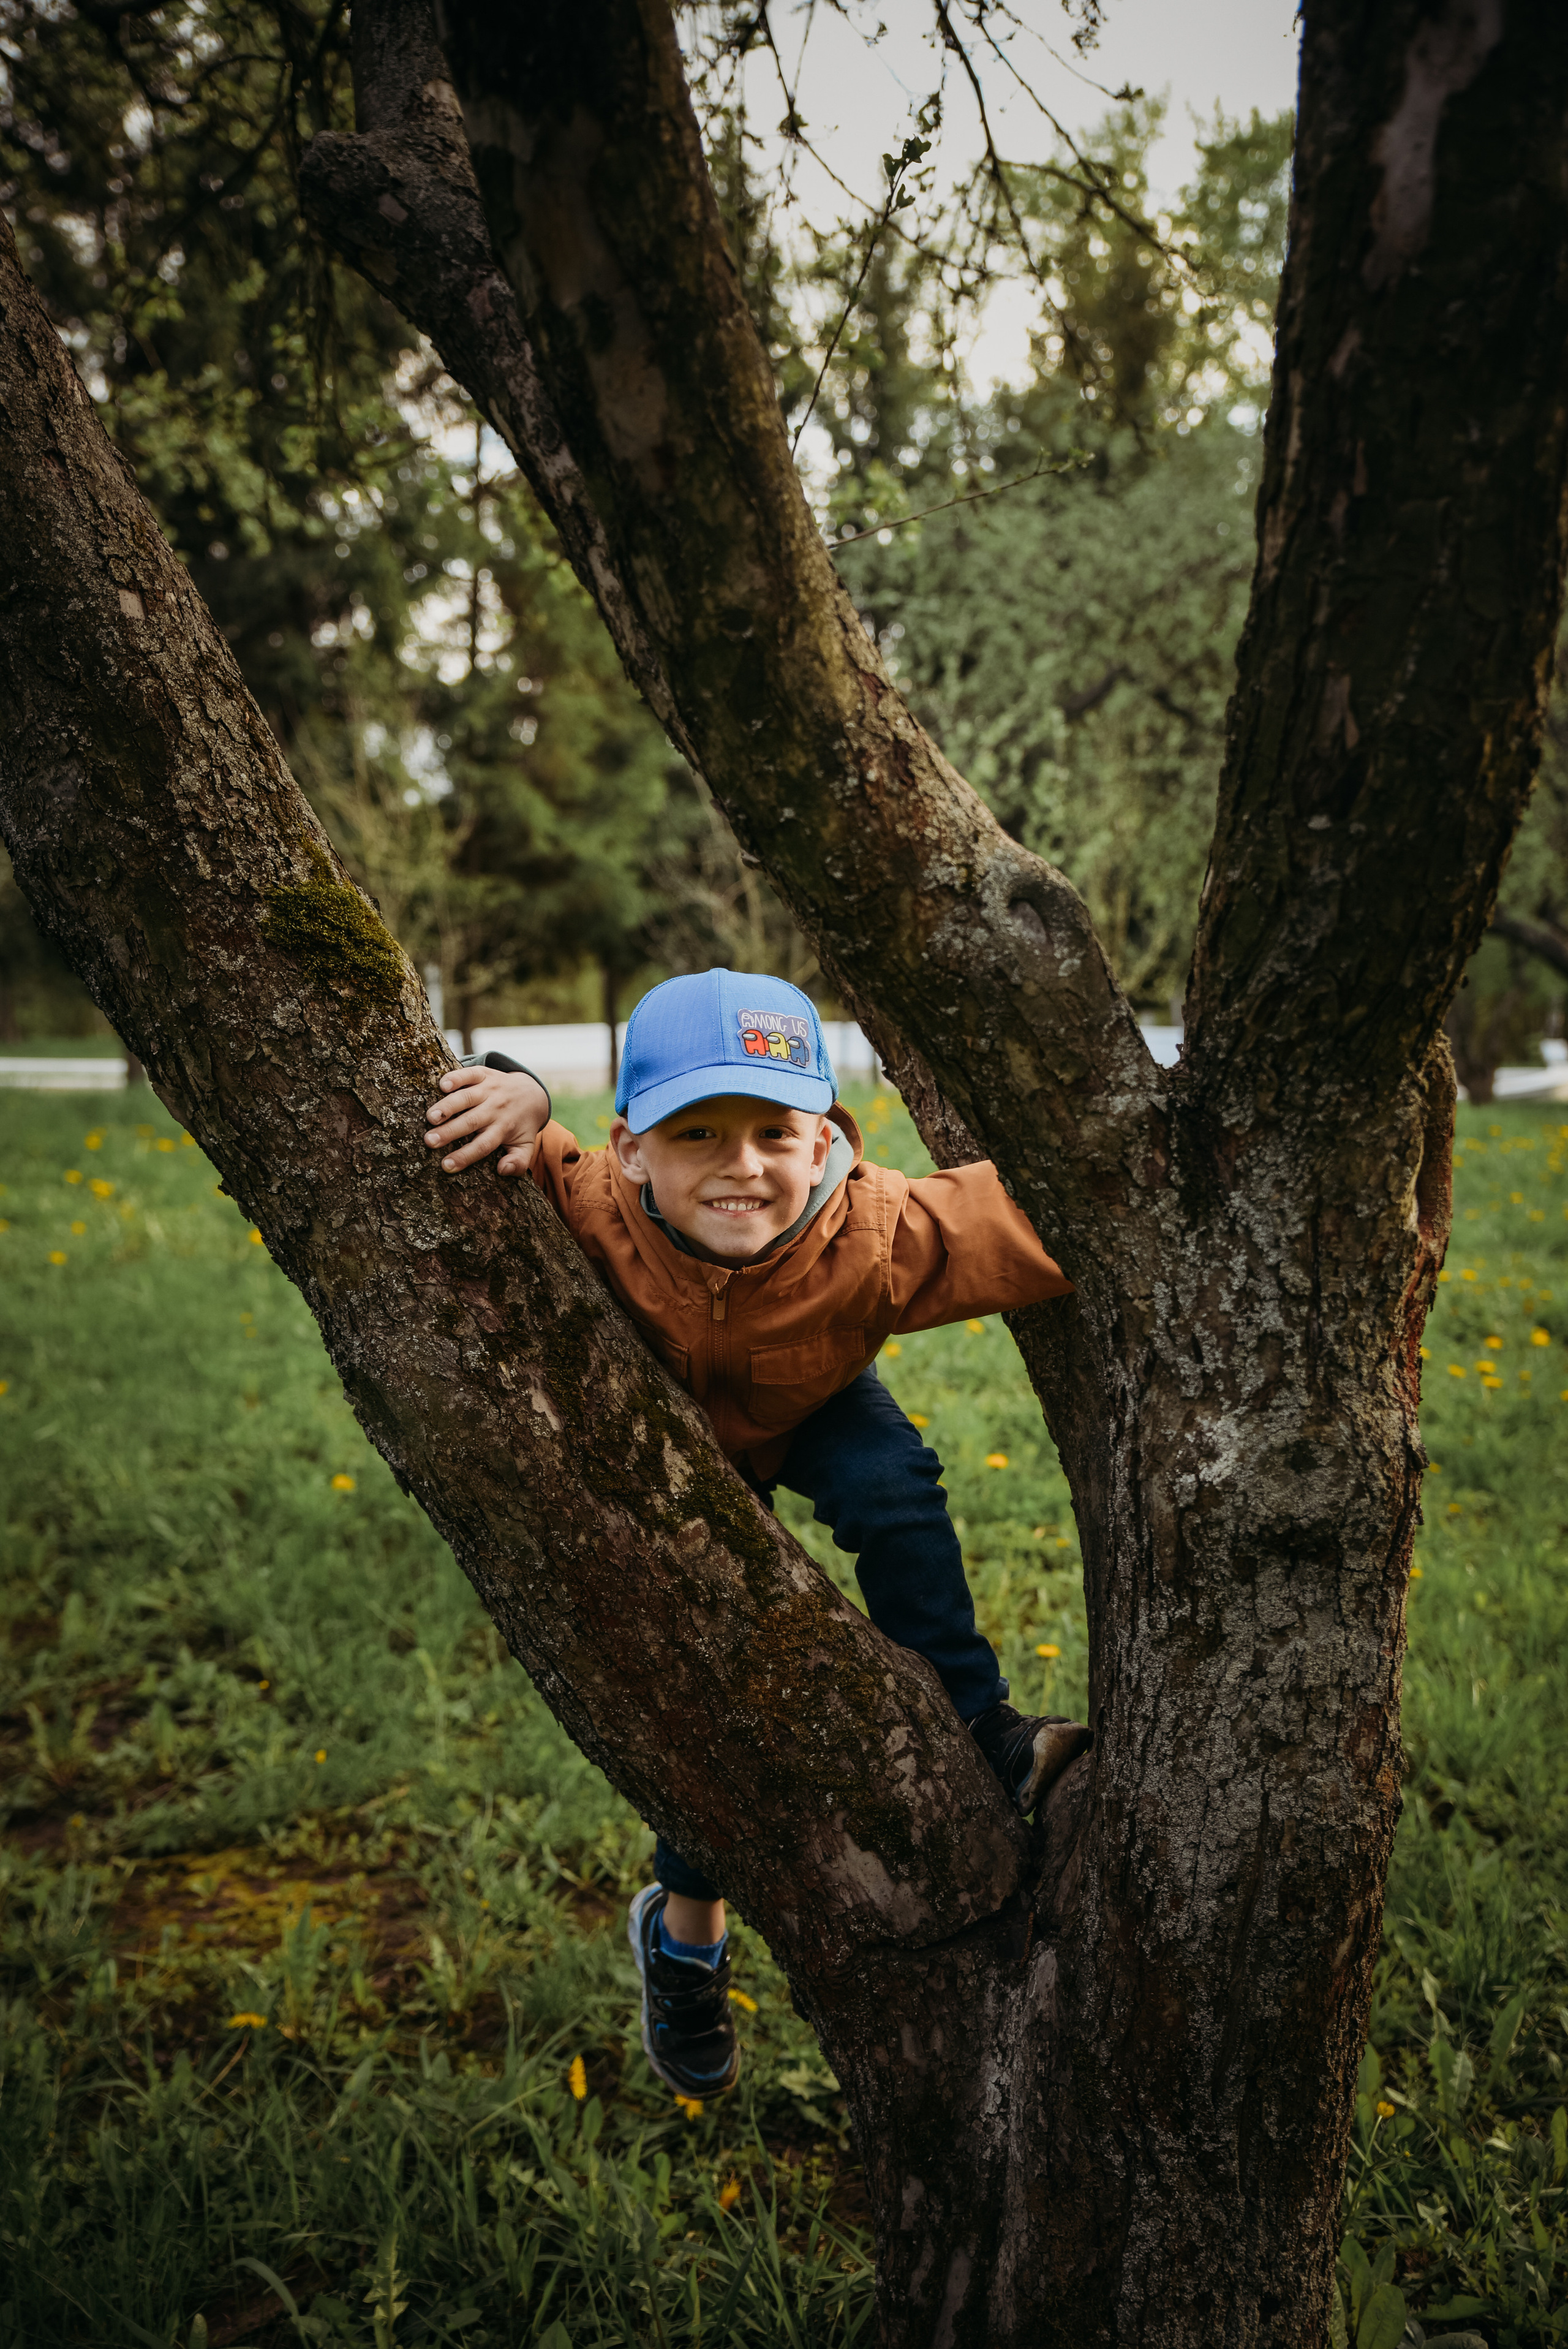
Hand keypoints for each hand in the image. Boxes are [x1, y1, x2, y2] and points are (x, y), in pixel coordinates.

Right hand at [424, 1066, 550, 1174]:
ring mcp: (490, 1090)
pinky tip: (442, 1085)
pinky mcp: (484, 1074)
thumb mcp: (525, 1146)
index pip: (482, 1145)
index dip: (464, 1156)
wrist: (531, 1093)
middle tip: (429, 1141)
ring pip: (466, 1098)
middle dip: (449, 1132)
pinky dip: (457, 1077)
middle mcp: (496, 1109)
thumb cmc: (521, 1124)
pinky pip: (470, 1074)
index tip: (446, 1165)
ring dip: (447, 1106)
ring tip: (430, 1117)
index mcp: (503, 1129)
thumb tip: (502, 1170)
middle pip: (470, 1122)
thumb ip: (518, 1162)